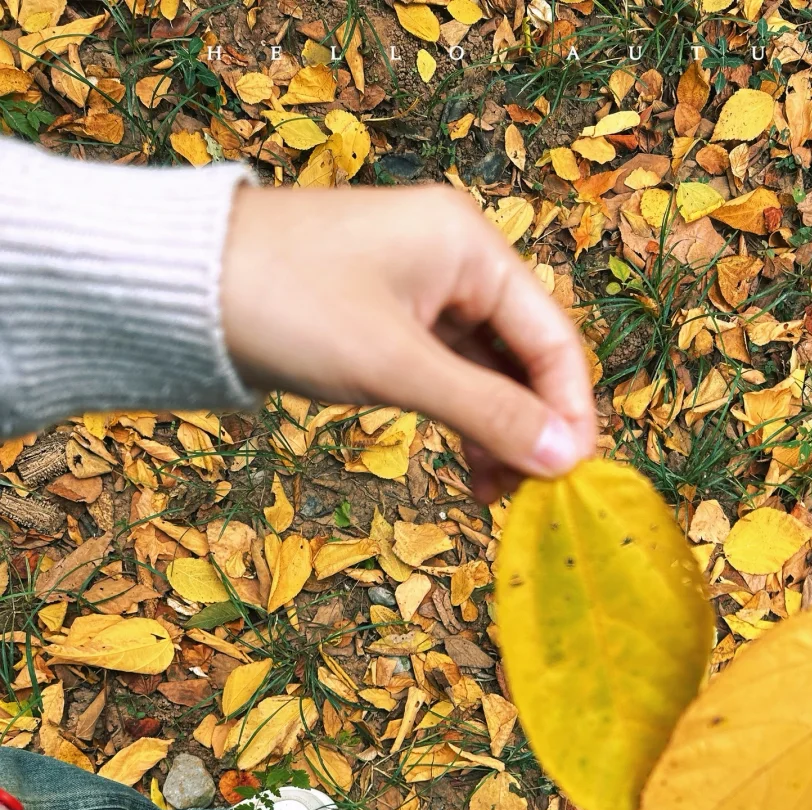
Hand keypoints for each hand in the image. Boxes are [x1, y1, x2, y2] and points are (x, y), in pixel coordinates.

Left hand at [220, 182, 596, 502]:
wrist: (175, 286)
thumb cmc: (287, 306)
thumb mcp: (395, 366)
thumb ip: (486, 412)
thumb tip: (564, 459)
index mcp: (469, 245)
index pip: (552, 337)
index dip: (570, 412)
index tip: (572, 478)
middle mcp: (454, 260)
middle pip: (525, 356)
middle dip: (532, 428)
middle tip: (531, 498)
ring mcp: (419, 290)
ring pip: (486, 373)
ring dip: (497, 434)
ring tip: (493, 498)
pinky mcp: (386, 322)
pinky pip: (447, 376)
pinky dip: (460, 422)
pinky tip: (465, 471)